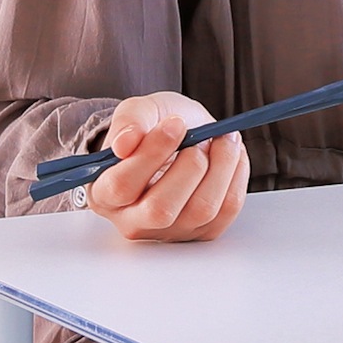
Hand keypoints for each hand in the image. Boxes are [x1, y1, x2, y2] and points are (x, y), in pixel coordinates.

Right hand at [80, 93, 248, 242]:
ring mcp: (170, 230)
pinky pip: (228, 208)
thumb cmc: (153, 128)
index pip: (121, 187)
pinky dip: (237, 175)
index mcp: (105, 194)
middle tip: (199, 138)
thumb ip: (129, 122)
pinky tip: (231, 155)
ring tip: (222, 139)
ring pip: (201, 210)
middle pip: (161, 209)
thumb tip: (124, 144)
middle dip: (189, 166)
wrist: (179, 136)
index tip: (175, 124)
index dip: (151, 154)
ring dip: (221, 167)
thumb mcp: (138, 112)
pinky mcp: (203, 230)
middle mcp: (134, 220)